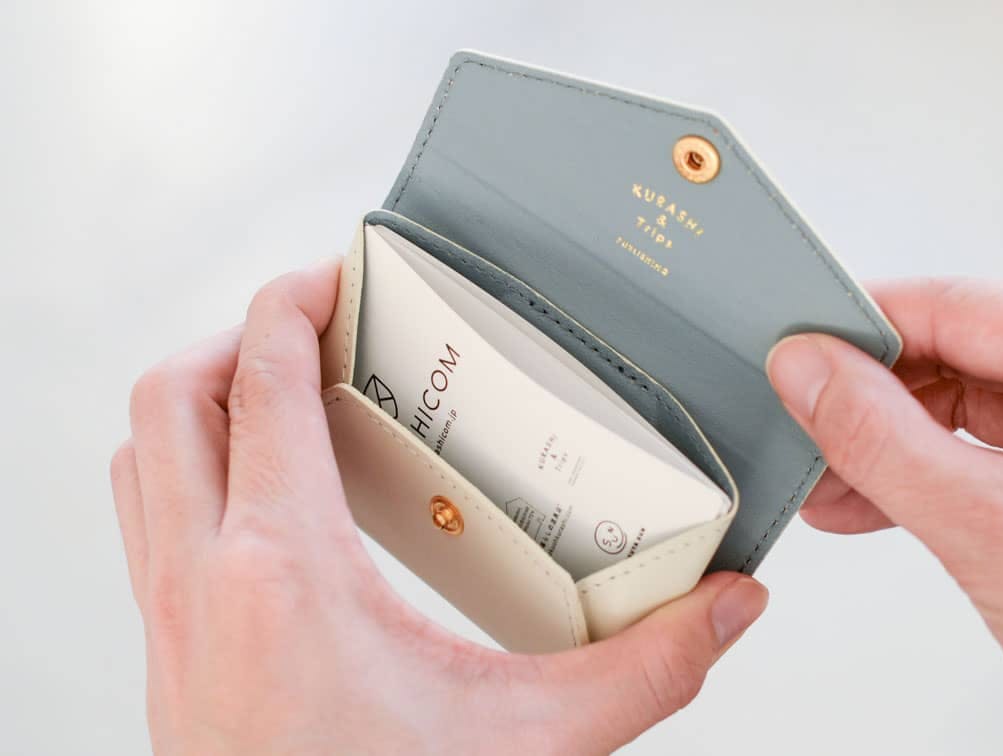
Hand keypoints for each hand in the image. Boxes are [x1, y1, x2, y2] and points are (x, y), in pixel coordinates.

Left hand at [110, 257, 766, 755]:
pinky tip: (266, 496)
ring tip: (284, 393)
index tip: (336, 275)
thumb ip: (645, 669)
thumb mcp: (533, 743)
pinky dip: (188, 470)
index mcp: (285, 572)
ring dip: (203, 400)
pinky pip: (147, 519)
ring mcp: (170, 620)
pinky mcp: (170, 653)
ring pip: (143, 456)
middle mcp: (204, 582)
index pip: (261, 383)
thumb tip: (726, 607)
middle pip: (174, 396)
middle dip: (239, 335)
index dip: (291, 302)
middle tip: (315, 328)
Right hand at [766, 279, 1002, 754]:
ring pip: (956, 405)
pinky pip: (977, 451)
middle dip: (864, 402)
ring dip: (882, 446)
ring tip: (824, 481)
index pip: (953, 308)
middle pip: (949, 354)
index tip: (787, 354)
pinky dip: (917, 478)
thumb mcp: (993, 531)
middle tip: (797, 428)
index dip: (857, 329)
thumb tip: (806, 371)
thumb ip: (883, 441)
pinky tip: (864, 502)